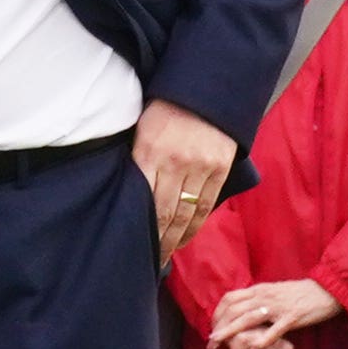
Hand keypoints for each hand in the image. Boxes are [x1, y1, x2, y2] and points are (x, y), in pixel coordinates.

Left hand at [132, 99, 237, 259]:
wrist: (205, 88)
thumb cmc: (164, 107)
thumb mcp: (141, 128)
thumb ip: (137, 160)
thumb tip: (127, 194)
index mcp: (149, 151)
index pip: (144, 201)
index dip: (140, 229)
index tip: (132, 246)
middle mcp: (176, 162)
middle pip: (165, 214)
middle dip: (156, 241)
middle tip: (148, 261)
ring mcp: (201, 166)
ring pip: (187, 214)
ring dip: (175, 238)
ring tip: (165, 254)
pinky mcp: (220, 168)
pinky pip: (206, 204)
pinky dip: (195, 225)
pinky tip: (185, 238)